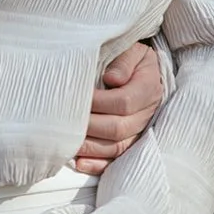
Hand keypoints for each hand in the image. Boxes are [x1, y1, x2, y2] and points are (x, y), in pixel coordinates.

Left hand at [75, 41, 162, 175]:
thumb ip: (123, 62)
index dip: (99, 102)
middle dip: (90, 126)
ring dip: (91, 147)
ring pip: (117, 146)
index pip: (124, 101)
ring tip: (68, 144)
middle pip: (118, 127)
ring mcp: (140, 131)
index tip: (78, 96)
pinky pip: (117, 158)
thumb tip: (112, 79)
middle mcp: (147, 113)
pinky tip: (80, 164)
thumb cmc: (130, 57)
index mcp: (148, 88)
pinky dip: (98, 163)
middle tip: (65, 122)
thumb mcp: (131, 50)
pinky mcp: (131, 142)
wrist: (142, 68)